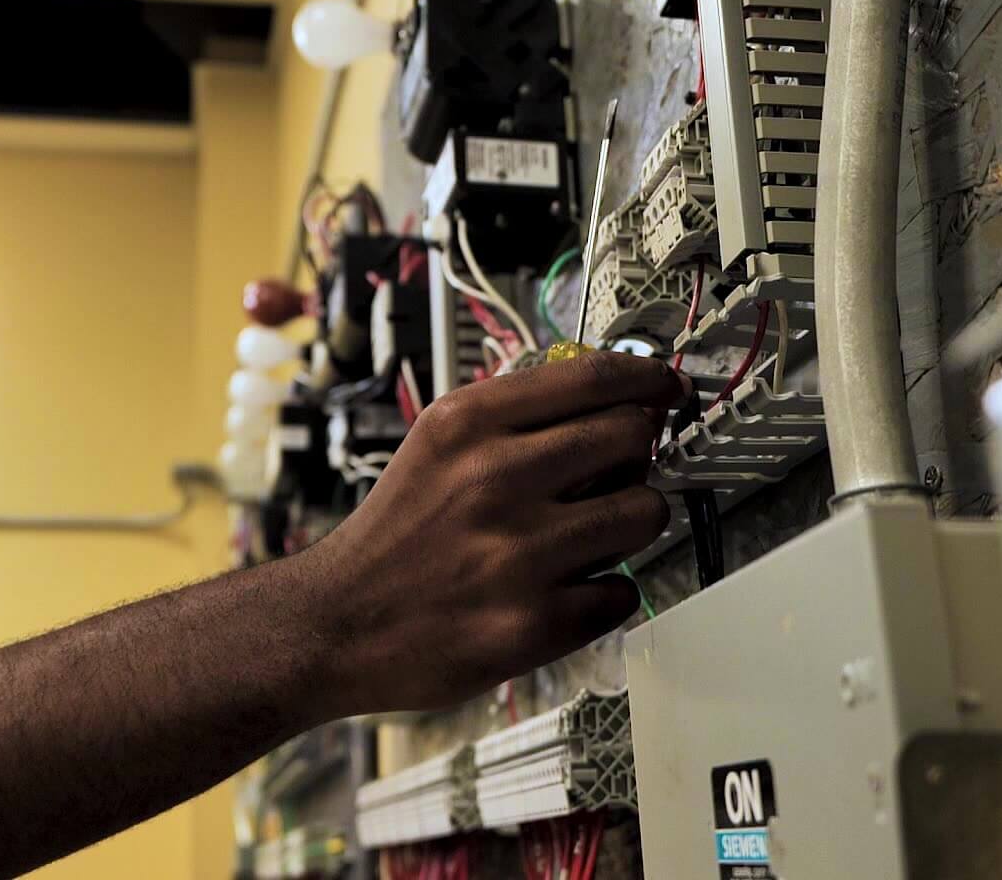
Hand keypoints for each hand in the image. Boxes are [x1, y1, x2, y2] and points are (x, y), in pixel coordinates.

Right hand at [304, 351, 689, 715]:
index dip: (649, 381)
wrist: (334, 623)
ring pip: (644, 513)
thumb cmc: (394, 534)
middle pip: (634, 438)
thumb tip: (616, 397)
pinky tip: (567, 588)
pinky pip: (625, 590)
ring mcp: (518, 553)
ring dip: (630, 524)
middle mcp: (495, 479)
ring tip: (590, 536)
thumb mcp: (436, 443)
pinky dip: (606, 591)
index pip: (594, 378)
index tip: (667, 390)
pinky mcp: (534, 623)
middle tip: (618, 475)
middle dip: (638, 456)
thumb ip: (517, 415)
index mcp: (469, 424)